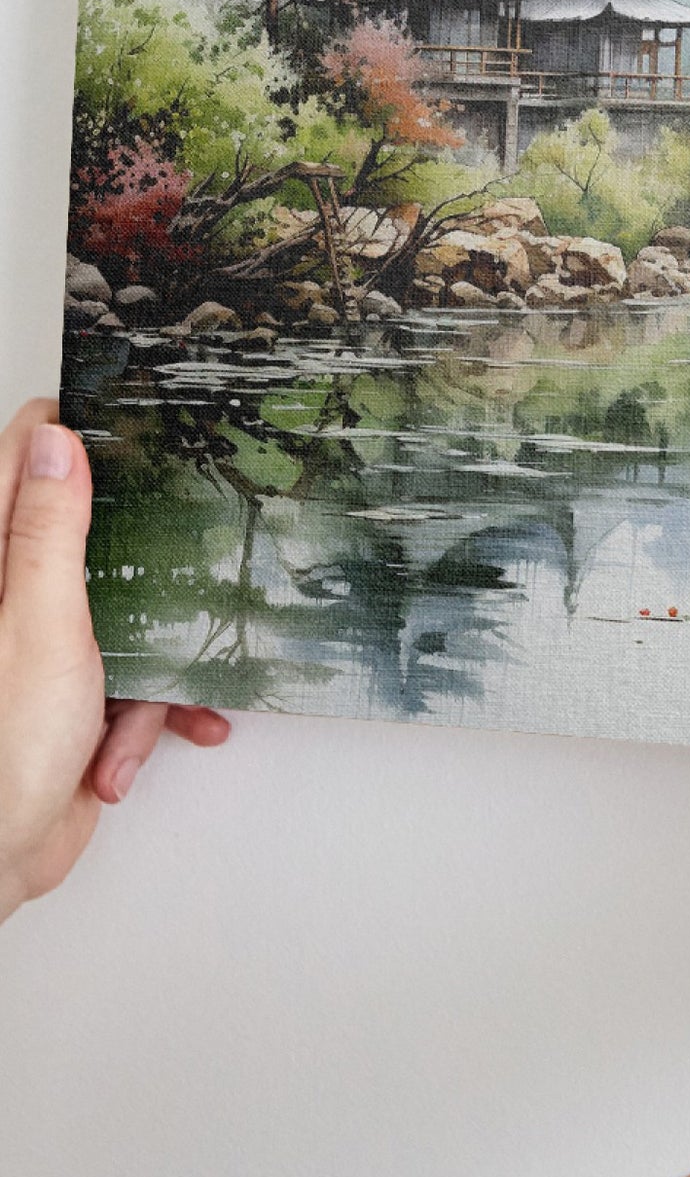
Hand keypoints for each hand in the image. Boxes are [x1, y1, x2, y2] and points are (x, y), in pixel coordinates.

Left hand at [0, 399, 228, 922]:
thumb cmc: (1, 752)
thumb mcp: (39, 624)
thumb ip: (49, 532)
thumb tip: (57, 442)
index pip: (22, 460)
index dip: (73, 435)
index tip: (130, 424)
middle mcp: (13, 598)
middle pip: (89, 533)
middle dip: (146, 557)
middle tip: (185, 543)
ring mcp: (43, 646)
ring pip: (127, 610)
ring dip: (151, 662)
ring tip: (142, 704)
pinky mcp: (72, 693)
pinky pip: (133, 677)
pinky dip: (147, 713)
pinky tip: (131, 748)